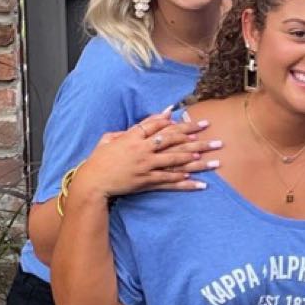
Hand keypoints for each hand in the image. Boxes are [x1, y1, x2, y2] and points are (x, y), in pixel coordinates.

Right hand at [74, 108, 221, 201]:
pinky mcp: (146, 181)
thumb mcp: (110, 138)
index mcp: (133, 137)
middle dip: (194, 136)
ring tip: (212, 159)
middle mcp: (142, 149)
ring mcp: (146, 166)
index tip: (193, 122)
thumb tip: (146, 122)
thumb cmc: (99, 159)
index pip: (158, 126)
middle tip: (210, 133)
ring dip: (195, 159)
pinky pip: (169, 181)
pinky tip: (199, 183)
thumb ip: (129, 129)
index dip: (177, 123)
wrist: (92, 181)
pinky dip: (184, 182)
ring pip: (175, 160)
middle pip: (172, 140)